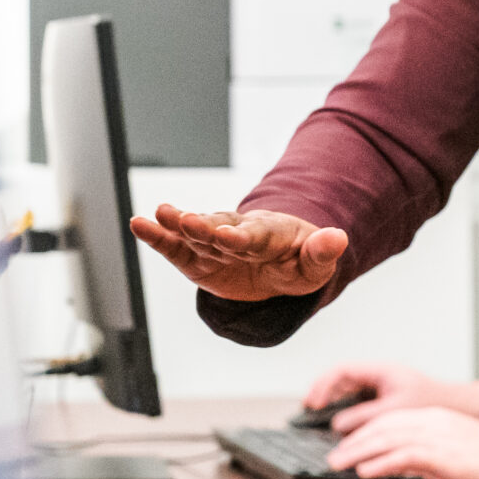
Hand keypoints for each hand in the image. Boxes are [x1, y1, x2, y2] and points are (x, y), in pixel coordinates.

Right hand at [129, 205, 347, 301]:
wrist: (278, 262)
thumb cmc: (298, 260)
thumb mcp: (315, 263)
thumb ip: (323, 252)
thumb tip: (339, 238)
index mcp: (269, 235)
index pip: (254, 236)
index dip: (241, 237)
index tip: (226, 235)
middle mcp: (238, 233)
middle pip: (220, 231)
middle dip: (203, 227)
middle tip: (185, 220)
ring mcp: (214, 244)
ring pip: (195, 236)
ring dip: (177, 227)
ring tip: (157, 215)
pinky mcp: (197, 258)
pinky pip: (176, 248)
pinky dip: (159, 237)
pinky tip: (139, 224)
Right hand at [301, 360, 454, 422]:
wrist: (454, 406)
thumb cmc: (431, 402)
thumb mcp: (395, 410)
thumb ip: (366, 416)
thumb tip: (337, 424)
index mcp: (381, 370)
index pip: (343, 370)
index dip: (323, 385)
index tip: (313, 403)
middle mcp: (377, 376)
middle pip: (341, 380)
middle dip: (322, 393)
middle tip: (307, 410)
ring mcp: (379, 387)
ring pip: (347, 392)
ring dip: (331, 403)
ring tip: (316, 418)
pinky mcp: (382, 400)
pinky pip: (356, 403)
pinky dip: (345, 413)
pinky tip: (338, 427)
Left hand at [326, 407, 478, 478]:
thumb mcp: (456, 445)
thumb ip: (429, 450)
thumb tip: (404, 464)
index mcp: (435, 416)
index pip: (390, 418)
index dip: (365, 431)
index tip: (347, 444)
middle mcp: (432, 421)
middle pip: (382, 426)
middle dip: (354, 441)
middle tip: (332, 456)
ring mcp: (437, 436)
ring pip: (386, 439)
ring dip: (358, 453)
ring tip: (337, 464)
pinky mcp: (443, 454)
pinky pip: (403, 456)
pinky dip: (380, 464)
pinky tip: (364, 472)